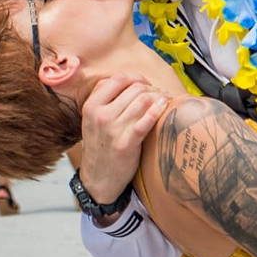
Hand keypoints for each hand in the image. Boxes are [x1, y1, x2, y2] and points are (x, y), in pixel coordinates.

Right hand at [79, 73, 168, 203]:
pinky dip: (158, 109)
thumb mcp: (92, 119)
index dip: (136, 78)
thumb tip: (129, 79)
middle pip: (134, 88)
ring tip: (164, 100)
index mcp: (91, 106)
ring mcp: (113, 129)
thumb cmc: (100, 146)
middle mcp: (101, 115)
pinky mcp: (127, 143)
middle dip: (150, 88)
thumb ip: (104, 97)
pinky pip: (147, 119)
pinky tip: (164, 106)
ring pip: (143, 100)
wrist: (98, 179)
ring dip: (158, 97)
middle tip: (158, 94)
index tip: (145, 84)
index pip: (119, 79)